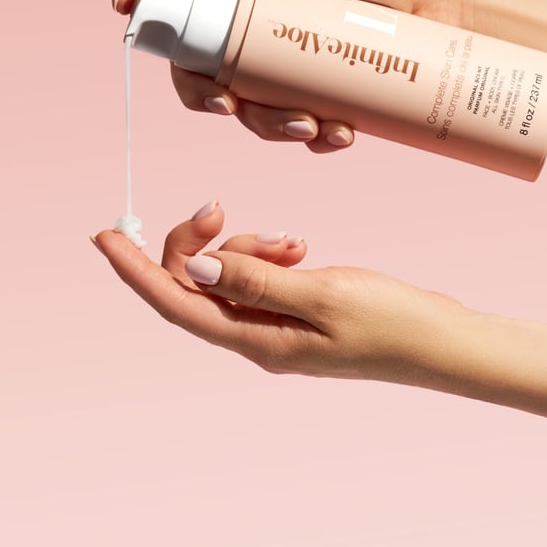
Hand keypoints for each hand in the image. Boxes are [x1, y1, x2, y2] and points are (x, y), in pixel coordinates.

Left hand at [93, 203, 546, 450]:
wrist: (443, 340)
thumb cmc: (392, 322)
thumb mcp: (320, 293)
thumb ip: (254, 279)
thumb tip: (195, 268)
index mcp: (256, 341)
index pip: (175, 304)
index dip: (135, 271)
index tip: (104, 236)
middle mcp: (258, 337)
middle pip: (197, 284)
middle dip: (200, 241)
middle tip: (220, 205)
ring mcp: (278, 326)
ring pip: (229, 275)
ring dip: (244, 244)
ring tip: (290, 239)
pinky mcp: (298, 311)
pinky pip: (261, 276)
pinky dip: (269, 252)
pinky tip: (298, 246)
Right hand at [112, 0, 546, 157]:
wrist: (461, 15)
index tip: (125, 9)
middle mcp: (262, 18)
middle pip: (198, 58)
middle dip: (208, 90)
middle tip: (230, 103)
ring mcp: (290, 58)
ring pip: (245, 102)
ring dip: (266, 124)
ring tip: (315, 128)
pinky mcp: (322, 92)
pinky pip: (291, 124)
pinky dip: (306, 137)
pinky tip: (338, 135)